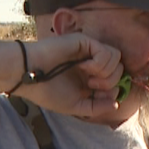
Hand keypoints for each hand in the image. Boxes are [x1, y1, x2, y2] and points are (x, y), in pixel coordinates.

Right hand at [10, 33, 127, 120]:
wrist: (29, 76)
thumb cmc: (47, 91)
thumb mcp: (76, 106)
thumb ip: (96, 107)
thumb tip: (116, 104)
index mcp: (90, 78)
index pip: (116, 81)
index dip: (112, 91)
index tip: (95, 94)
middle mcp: (92, 63)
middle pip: (119, 70)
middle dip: (110, 83)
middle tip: (90, 85)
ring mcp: (89, 51)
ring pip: (117, 59)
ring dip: (105, 73)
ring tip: (87, 76)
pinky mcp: (85, 42)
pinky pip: (107, 52)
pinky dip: (99, 63)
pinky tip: (83, 66)